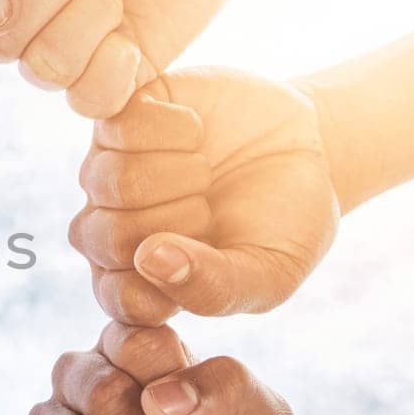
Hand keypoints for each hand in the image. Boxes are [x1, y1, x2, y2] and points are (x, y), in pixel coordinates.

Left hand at [72, 67, 340, 325]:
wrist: (307, 146)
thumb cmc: (283, 223)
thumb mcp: (268, 275)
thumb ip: (213, 288)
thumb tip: (149, 260)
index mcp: (136, 282)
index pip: (120, 298)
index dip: (169, 282)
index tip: (215, 260)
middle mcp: (107, 228)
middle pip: (107, 237)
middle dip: (179, 222)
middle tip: (209, 209)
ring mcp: (106, 170)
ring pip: (113, 180)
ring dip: (179, 174)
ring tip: (203, 170)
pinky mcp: (118, 116)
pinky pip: (122, 124)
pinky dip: (175, 128)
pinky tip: (194, 131)